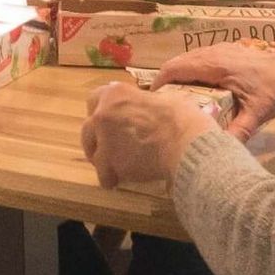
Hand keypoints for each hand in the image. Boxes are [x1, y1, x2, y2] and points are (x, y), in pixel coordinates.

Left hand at [80, 80, 218, 187]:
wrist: (186, 144)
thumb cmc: (182, 119)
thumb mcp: (164, 98)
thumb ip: (146, 102)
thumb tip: (150, 105)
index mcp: (116, 93)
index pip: (94, 100)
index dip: (102, 113)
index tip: (108, 123)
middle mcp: (103, 113)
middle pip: (88, 129)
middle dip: (98, 140)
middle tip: (113, 149)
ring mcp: (103, 138)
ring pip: (94, 153)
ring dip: (104, 160)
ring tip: (118, 168)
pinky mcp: (108, 162)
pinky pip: (103, 174)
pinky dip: (111, 179)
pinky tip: (120, 181)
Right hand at [154, 42, 274, 140]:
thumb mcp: (257, 115)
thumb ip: (238, 132)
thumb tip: (219, 151)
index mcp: (214, 66)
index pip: (174, 68)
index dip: (159, 83)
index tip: (153, 101)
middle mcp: (212, 53)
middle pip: (177, 63)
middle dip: (166, 82)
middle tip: (164, 105)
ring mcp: (219, 48)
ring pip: (187, 59)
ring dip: (178, 76)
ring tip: (177, 99)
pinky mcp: (225, 49)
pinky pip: (199, 57)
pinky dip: (191, 70)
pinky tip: (197, 89)